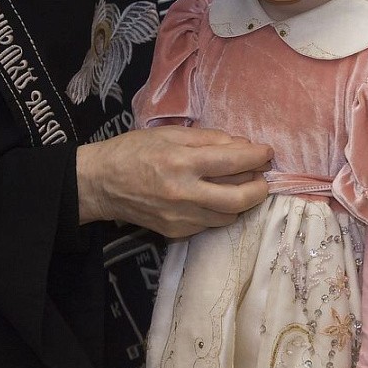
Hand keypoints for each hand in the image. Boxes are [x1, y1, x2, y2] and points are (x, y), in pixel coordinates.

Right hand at [76, 126, 271, 236]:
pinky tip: (215, 198)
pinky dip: (220, 211)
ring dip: (242, 201)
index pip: (232, 161)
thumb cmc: (133, 151)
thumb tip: (241, 146)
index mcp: (181, 162)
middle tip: (263, 176)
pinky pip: (210, 224)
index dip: (256, 157)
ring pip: (229, 216)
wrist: (101, 184)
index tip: (267, 152)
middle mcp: (184, 193)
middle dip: (260, 188)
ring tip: (241, 185)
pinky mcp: (176, 233)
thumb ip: (207, 139)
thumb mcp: (169, 133)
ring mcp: (180, 218)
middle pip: (239, 198)